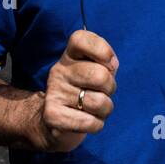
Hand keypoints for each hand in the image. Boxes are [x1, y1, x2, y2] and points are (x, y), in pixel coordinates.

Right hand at [34, 30, 118, 152]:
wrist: (53, 122)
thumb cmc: (83, 91)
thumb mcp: (95, 70)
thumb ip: (106, 63)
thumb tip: (112, 65)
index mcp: (69, 55)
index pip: (81, 39)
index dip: (103, 50)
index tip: (110, 65)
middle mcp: (59, 71)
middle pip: (100, 76)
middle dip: (110, 88)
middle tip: (103, 92)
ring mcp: (54, 93)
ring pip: (99, 102)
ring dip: (105, 109)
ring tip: (95, 108)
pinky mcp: (53, 116)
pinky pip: (91, 122)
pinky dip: (96, 124)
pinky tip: (87, 120)